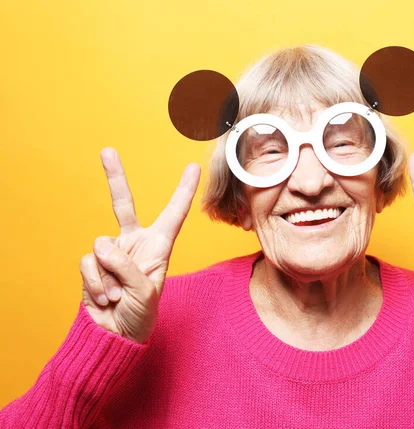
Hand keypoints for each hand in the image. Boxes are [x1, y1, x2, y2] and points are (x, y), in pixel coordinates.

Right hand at [79, 148, 199, 343]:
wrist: (115, 336)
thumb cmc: (139, 316)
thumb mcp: (145, 293)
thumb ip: (127, 267)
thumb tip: (101, 245)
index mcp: (159, 247)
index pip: (174, 214)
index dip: (183, 191)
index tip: (194, 167)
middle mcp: (135, 244)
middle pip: (123, 204)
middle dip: (115, 177)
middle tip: (107, 150)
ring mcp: (111, 253)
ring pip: (102, 247)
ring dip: (109, 276)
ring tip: (118, 295)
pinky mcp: (91, 264)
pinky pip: (88, 263)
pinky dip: (95, 283)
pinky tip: (105, 298)